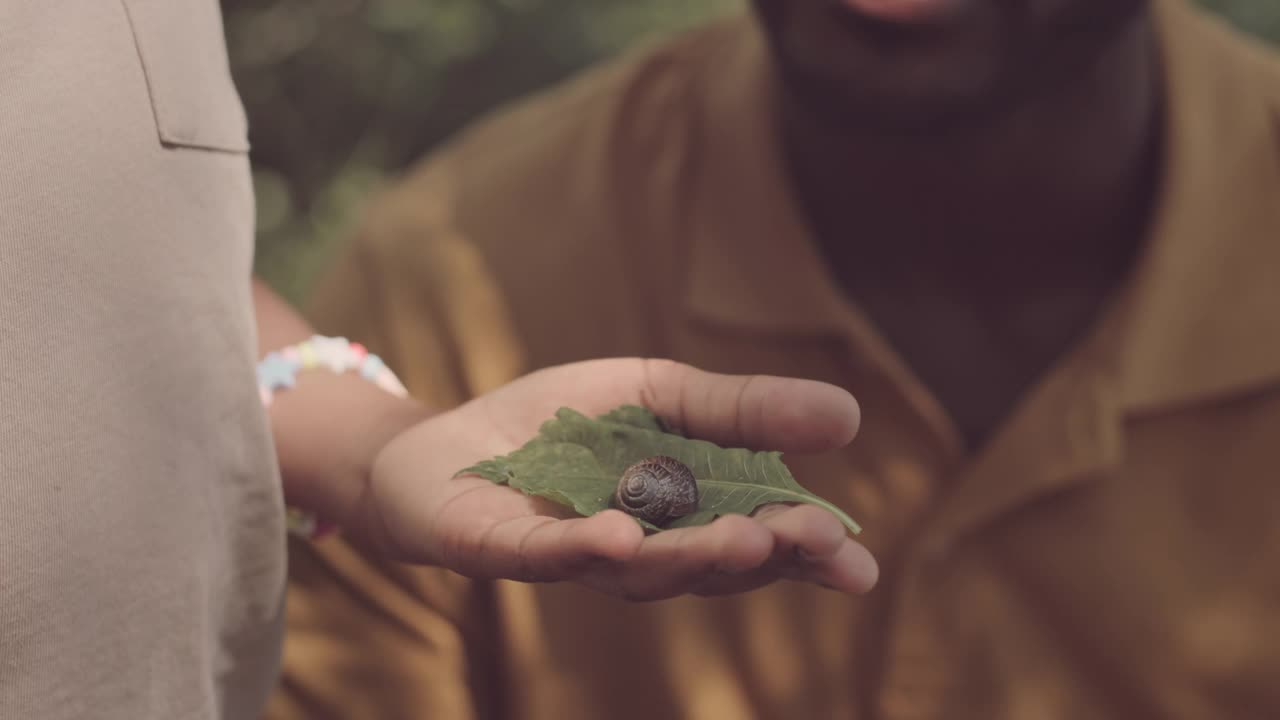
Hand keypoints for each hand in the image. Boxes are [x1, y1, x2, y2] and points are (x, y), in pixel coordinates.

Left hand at [357, 358, 877, 599]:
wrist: (442, 438)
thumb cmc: (557, 425)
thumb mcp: (658, 392)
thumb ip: (740, 410)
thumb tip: (850, 414)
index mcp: (680, 518)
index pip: (754, 542)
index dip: (804, 555)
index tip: (858, 564)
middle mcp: (637, 551)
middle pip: (708, 566)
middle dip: (766, 556)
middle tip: (817, 543)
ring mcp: (572, 558)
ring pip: (641, 570)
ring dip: (693, 556)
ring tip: (747, 537)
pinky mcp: (503, 551)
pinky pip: (548, 557)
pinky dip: (584, 549)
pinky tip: (620, 535)